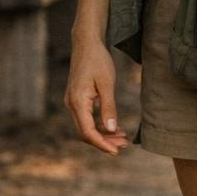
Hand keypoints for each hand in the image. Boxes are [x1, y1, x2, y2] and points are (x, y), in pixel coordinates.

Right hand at [64, 41, 129, 155]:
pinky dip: (100, 126)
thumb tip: (112, 130)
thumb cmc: (98, 60)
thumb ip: (109, 108)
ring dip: (103, 135)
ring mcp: (73, 102)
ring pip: (86, 127)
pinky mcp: (78, 100)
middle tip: (124, 146)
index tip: (116, 151)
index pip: (88, 131)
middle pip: (86, 133)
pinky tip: (116, 128)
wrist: (86, 44)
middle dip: (105, 142)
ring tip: (123, 139)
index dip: (102, 144)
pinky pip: (87, 119)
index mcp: (77, 101)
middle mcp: (71, 104)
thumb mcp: (107, 84)